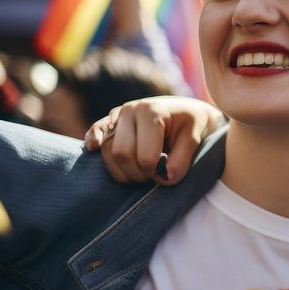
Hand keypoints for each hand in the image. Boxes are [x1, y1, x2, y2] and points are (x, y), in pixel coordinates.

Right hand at [84, 96, 224, 184]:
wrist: (189, 112)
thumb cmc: (194, 125)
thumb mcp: (195, 140)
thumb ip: (182, 161)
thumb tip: (163, 179)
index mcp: (152, 111)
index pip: (144, 156)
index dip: (154, 172)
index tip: (166, 175)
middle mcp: (130, 110)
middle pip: (121, 154)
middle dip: (138, 174)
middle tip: (154, 176)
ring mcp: (118, 115)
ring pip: (107, 152)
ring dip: (122, 171)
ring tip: (143, 173)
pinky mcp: (110, 121)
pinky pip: (95, 132)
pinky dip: (93, 143)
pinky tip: (94, 148)